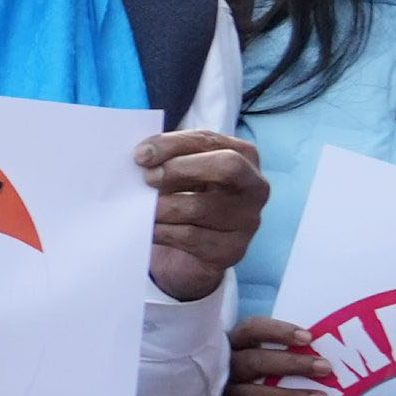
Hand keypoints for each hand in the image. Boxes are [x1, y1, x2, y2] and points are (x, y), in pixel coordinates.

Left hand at [137, 128, 264, 299]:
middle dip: (180, 168)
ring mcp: (248, 220)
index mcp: (244, 156)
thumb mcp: (180, 174)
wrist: (187, 253)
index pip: (209, 141)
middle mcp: (255, 187)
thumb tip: (144, 155)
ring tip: (142, 209)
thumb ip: (168, 159)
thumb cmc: (185, 200)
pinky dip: (162, 231)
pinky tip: (149, 229)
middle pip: (226, 166)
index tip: (141, 155)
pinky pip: (190, 236)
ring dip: (162, 207)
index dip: (173, 145)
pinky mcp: (232, 250)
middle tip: (147, 178)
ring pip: (199, 206)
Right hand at [214, 315, 334, 395]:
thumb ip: (280, 350)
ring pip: (246, 395)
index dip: (278, 332)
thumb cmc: (248, 376)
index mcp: (232, 346)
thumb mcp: (257, 355)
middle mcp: (223, 369)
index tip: (309, 338)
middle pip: (253, 362)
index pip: (251, 331)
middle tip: (325, 368)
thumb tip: (323, 348)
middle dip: (292, 364)